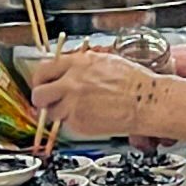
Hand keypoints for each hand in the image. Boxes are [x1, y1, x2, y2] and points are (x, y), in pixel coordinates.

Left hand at [33, 48, 173, 144]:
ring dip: (58, 112)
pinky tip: (89, 115)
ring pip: (51, 112)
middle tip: (47, 102)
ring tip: (74, 110)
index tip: (42, 84)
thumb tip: (65, 71)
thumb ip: (80, 65)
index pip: (43, 69)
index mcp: (78, 64)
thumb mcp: (103, 61)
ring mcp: (74, 104)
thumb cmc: (133, 81)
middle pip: (39, 94)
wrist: (145, 101)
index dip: (40, 79)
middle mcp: (72, 83)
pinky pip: (67, 124)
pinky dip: (74, 122)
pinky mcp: (80, 123)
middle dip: (40, 99)